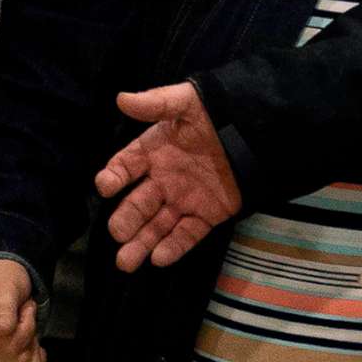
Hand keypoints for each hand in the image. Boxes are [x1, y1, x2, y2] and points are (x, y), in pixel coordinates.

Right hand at [0, 259, 43, 361]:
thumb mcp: (4, 287)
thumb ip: (4, 308)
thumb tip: (1, 330)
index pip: (5, 345)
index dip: (24, 328)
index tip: (25, 308)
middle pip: (14, 357)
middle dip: (28, 335)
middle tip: (24, 313)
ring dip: (30, 344)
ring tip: (23, 322)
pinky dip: (33, 354)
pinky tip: (28, 338)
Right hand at [94, 84, 241, 271]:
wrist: (256, 132)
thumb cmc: (216, 113)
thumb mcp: (186, 102)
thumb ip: (156, 103)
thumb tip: (122, 98)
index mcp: (154, 151)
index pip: (126, 166)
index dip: (113, 176)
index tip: (105, 186)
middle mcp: (163, 179)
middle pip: (137, 204)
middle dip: (125, 220)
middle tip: (117, 232)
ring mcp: (184, 200)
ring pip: (157, 225)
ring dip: (141, 243)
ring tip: (125, 262)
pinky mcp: (206, 216)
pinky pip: (187, 235)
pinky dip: (173, 247)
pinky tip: (159, 258)